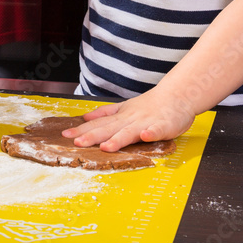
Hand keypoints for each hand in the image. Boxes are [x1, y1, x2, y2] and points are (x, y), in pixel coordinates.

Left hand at [61, 87, 194, 151]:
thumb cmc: (151, 104)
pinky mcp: (163, 125)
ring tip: (106, 147)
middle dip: (93, 136)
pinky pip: (156, 130)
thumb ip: (106, 113)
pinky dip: (150, 133)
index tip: (65, 136)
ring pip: (130, 132)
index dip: (82, 130)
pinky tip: (145, 137)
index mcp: (121, 116)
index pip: (98, 124)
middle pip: (109, 128)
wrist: (177, 95)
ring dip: (118, 139)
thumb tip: (85, 117)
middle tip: (77, 143)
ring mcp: (146, 122)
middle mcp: (130, 119)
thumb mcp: (124, 106)